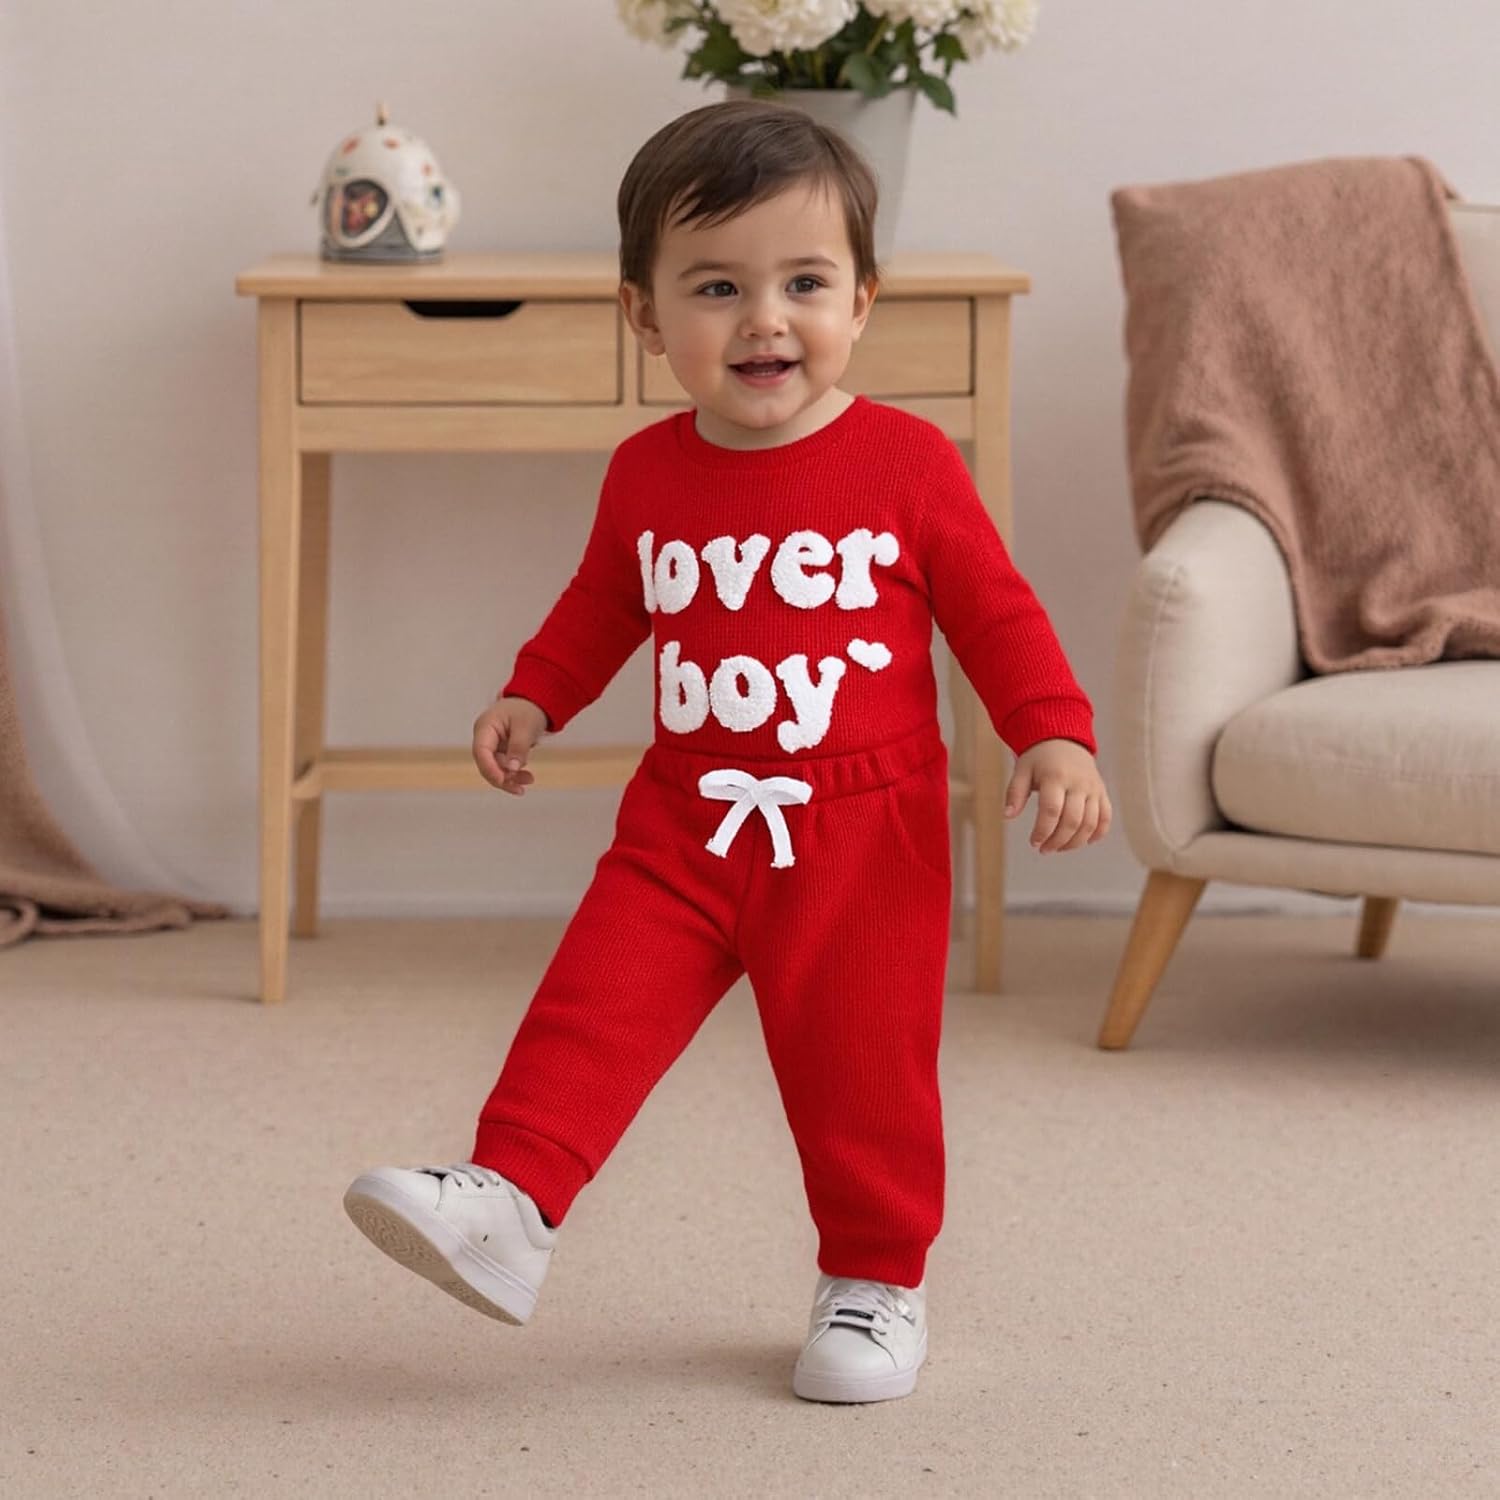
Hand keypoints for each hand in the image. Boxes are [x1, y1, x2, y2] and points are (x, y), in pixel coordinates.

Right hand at [472, 696, 548, 796]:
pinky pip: (503, 766)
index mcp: (485, 727)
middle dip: (502, 777)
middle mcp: (484, 737)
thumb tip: (512, 769)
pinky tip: (526, 778)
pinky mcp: (500, 751)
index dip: (489, 769)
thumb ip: (518, 747)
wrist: (535, 702)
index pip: (481, 751)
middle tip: (519, 788)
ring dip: (510, 778)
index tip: (502, 780)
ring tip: (529, 780)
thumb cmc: (528, 709)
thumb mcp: (526, 727)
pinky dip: (514, 774)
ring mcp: (491, 745)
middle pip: (486, 764)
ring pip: (495, 768)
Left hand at [1004, 738, 1111, 853]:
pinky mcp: (1102, 792)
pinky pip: (1106, 817)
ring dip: (1075, 842)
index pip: (1051, 811)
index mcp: (1056, 777)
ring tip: (1059, 848)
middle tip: (1044, 849)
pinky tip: (1085, 842)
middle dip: (1057, 841)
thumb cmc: (1040, 758)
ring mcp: (1093, 788)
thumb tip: (1008, 816)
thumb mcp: (1022, 770)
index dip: (1043, 831)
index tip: (1034, 842)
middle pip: (1072, 821)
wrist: (1063, 739)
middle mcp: (1078, 783)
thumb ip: (1015, 793)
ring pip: (1090, 823)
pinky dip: (1098, 833)